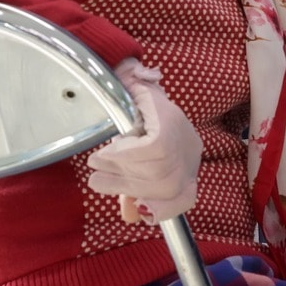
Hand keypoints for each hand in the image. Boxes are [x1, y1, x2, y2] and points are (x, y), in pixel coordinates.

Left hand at [86, 60, 202, 224]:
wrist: (164, 114)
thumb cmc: (140, 99)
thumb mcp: (133, 85)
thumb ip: (130, 78)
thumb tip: (133, 75)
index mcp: (173, 120)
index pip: (158, 146)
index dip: (127, 155)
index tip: (101, 155)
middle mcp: (187, 145)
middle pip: (160, 171)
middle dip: (121, 173)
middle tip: (94, 169)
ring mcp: (191, 166)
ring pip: (166, 189)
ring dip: (127, 189)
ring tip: (98, 182)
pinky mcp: (189, 182)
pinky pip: (183, 202)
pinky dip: (161, 210)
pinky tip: (136, 210)